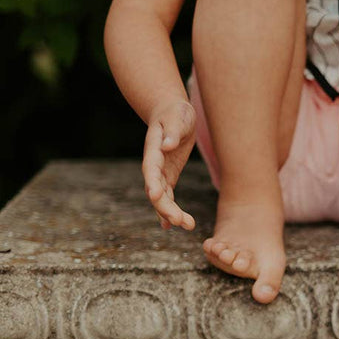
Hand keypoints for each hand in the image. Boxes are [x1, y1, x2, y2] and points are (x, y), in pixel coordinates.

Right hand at [142, 98, 196, 230]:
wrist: (172, 112)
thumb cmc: (176, 112)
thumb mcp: (178, 117)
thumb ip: (173, 132)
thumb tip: (168, 145)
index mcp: (153, 150)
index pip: (151, 170)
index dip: (152, 183)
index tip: (155, 196)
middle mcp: (154, 165)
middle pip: (156, 190)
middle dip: (166, 207)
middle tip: (180, 222)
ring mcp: (160, 172)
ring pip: (162, 197)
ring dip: (171, 213)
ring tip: (187, 226)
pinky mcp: (168, 176)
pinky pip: (168, 196)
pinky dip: (170, 210)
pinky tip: (174, 226)